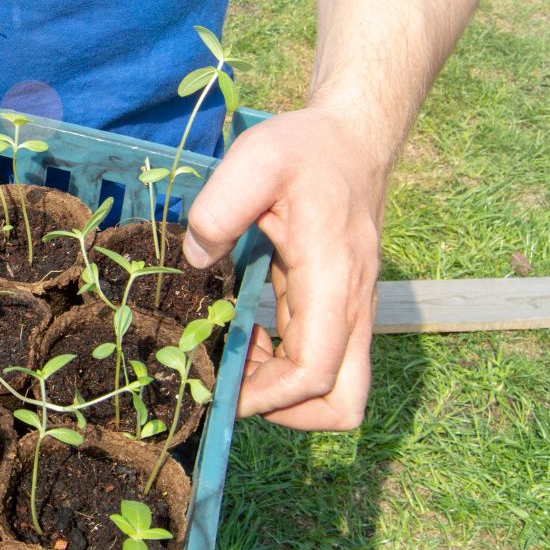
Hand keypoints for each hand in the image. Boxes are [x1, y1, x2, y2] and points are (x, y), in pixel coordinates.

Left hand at [181, 106, 386, 430]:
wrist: (352, 137)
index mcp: (333, 280)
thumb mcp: (256, 160)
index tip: (222, 387)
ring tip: (235, 352)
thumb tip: (196, 258)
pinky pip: (319, 361)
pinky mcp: (339, 308)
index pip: (315, 372)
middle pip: (342, 404)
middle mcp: (352, 307)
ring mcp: (350, 311)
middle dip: (288, 411)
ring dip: (282, 390)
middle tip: (236, 381)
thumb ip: (219, 208)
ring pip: (334, 390)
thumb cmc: (305, 148)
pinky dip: (283, 365)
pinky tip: (247, 332)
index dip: (268, 397)